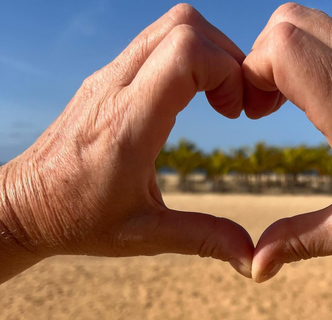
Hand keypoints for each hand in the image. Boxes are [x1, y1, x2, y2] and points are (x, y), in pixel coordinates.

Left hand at [0, 4, 252, 282]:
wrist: (25, 204)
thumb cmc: (79, 218)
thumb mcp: (145, 235)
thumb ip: (203, 238)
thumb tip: (251, 255)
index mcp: (128, 124)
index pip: (186, 53)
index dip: (227, 70)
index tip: (234, 110)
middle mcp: (116, 88)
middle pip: (183, 24)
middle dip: (226, 55)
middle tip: (234, 100)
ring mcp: (108, 76)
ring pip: (169, 25)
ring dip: (207, 51)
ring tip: (218, 96)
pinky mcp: (106, 77)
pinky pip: (155, 41)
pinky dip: (187, 55)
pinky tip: (191, 94)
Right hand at [243, 3, 331, 281]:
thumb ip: (297, 240)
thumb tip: (255, 266)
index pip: (284, 48)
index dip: (250, 72)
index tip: (252, 111)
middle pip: (290, 22)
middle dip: (260, 58)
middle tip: (262, 104)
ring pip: (312, 21)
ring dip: (284, 53)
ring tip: (284, 100)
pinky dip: (310, 54)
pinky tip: (316, 97)